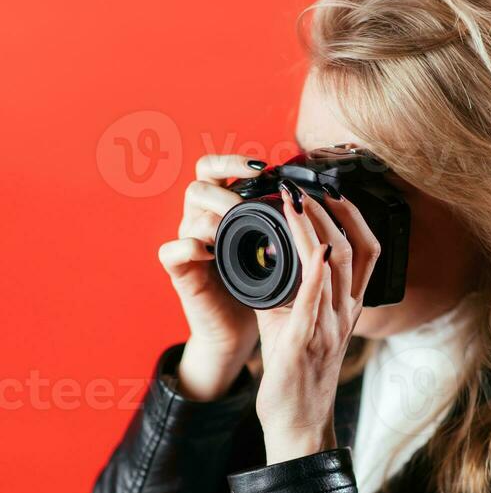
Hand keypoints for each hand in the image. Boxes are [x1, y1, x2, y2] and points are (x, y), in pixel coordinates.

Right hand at [158, 155, 265, 399]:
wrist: (240, 331)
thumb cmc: (260, 289)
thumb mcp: (276, 250)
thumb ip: (285, 223)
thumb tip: (317, 195)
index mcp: (223, 211)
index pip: (216, 170)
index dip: (232, 161)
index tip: (263, 167)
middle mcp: (201, 222)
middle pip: (199, 184)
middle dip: (224, 188)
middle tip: (247, 204)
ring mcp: (188, 245)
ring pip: (188, 214)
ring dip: (213, 215)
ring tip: (234, 224)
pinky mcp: (179, 272)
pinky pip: (171, 251)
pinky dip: (189, 247)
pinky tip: (210, 251)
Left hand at [255, 180, 380, 464]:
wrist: (297, 426)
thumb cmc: (296, 377)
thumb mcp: (294, 324)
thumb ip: (285, 291)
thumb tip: (265, 255)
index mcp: (347, 308)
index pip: (367, 252)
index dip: (353, 216)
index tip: (330, 190)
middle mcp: (346, 314)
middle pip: (357, 249)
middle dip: (334, 210)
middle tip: (308, 186)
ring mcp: (331, 327)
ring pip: (339, 265)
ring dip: (318, 227)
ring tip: (296, 200)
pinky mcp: (309, 341)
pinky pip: (318, 299)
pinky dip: (316, 269)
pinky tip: (311, 246)